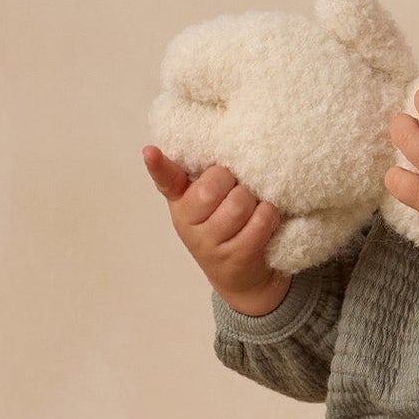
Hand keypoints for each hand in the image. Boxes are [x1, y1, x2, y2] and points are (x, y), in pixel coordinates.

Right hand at [142, 147, 289, 315]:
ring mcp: (210, 244)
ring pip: (238, 204)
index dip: (158, 165)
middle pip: (211, 188)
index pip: (165, 180)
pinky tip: (265, 219)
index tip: (150, 151)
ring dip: (254, 200)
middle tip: (237, 189)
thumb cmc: (227, 227)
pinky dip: (268, 215)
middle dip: (232, 182)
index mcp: (180, 200)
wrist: (243, 279)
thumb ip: (206, 176)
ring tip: (253, 207)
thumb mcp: (210, 203)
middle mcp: (188, 223)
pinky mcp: (236, 258)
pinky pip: (260, 222)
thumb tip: (221, 139)